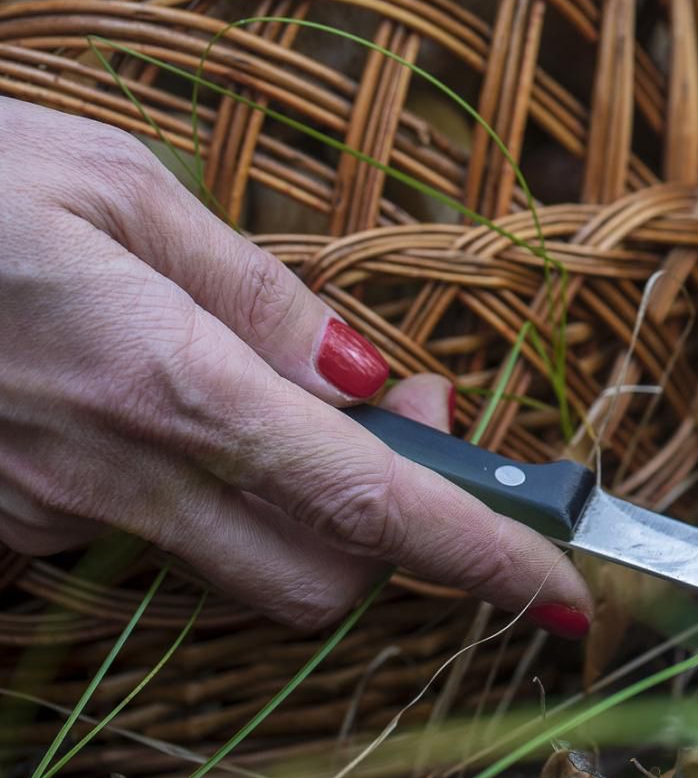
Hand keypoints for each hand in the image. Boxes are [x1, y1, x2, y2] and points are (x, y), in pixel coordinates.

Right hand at [0, 97, 591, 635]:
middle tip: (411, 426)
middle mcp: (108, 476)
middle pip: (315, 574)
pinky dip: (190, 490)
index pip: (363, 502)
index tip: (561, 586)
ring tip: (275, 390)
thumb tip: (376, 383)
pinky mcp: (3, 529)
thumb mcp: (120, 191)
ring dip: (295, 506)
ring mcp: (44, 518)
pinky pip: (134, 535)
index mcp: (164, 380)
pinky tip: (151, 404)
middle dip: (396, 533)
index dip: (479, 552)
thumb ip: (261, 298)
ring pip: (227, 560)